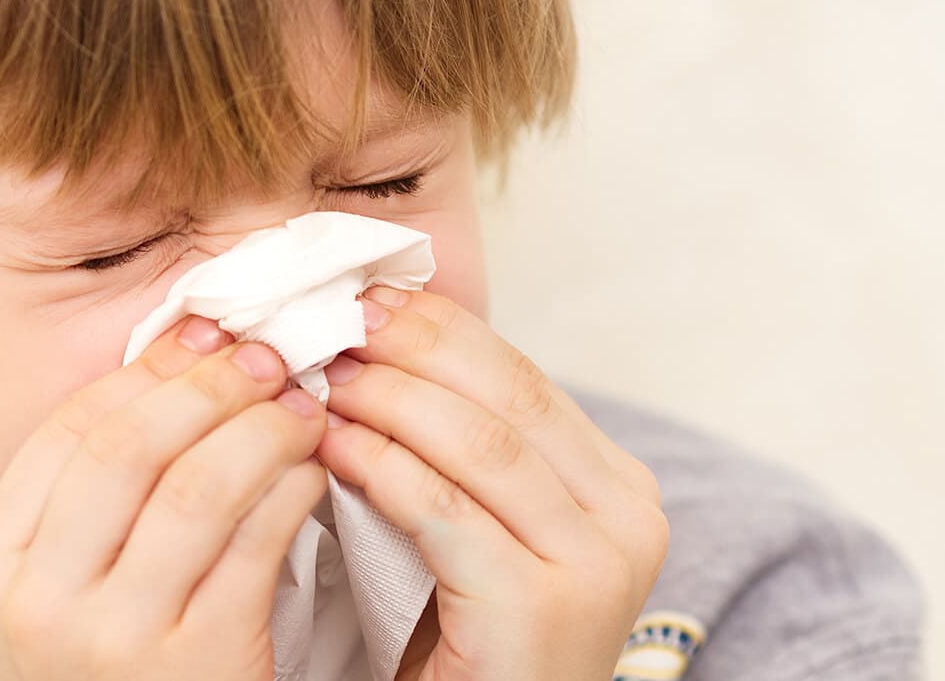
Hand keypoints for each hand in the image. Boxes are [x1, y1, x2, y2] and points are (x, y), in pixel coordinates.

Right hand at [0, 316, 328, 679]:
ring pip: (196, 489)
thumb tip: (189, 346)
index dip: (146, 371)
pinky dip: (293, 493)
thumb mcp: (72, 587)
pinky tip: (314, 474)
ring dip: (262, 431)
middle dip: (208, 387)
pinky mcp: (195, 666)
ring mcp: (112, 640)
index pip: (68, 433)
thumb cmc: (121, 668)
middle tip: (268, 353)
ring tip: (304, 407)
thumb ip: (102, 490)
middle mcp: (37, 603)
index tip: (206, 331)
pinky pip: (255, 548)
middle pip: (127, 449)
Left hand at [315, 287, 668, 680]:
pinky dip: (380, 467)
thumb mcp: (485, 531)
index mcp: (618, 489)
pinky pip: (444, 511)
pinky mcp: (538, 609)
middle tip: (331, 325)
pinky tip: (330, 448)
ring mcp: (594, 567)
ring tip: (318, 381)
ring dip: (385, 400)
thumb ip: (462, 452)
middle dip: (411, 349)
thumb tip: (380, 341)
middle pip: (507, 394)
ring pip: (477, 443)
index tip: (364, 300)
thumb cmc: (467, 644)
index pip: (523, 376)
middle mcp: (627, 520)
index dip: (439, 330)